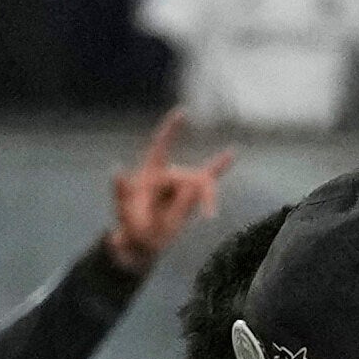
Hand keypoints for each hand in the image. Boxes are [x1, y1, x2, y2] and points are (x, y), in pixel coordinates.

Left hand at [99, 106, 220, 269]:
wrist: (143, 244)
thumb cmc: (132, 230)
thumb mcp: (128, 219)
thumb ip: (130, 198)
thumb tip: (126, 174)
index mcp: (148, 176)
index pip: (160, 148)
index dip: (171, 131)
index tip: (183, 113)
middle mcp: (165, 175)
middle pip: (187, 177)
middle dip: (194, 196)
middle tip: (198, 218)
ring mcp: (179, 184)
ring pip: (201, 185)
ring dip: (208, 200)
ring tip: (210, 217)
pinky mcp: (190, 195)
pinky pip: (208, 178)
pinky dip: (219, 167)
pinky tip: (232, 152)